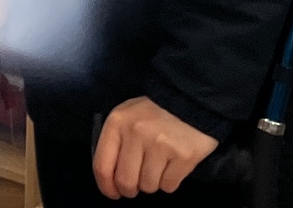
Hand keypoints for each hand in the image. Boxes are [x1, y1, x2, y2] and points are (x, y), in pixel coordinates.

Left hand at [93, 97, 217, 198]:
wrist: (190, 99)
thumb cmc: (154, 111)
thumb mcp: (126, 116)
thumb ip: (115, 142)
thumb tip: (110, 178)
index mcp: (118, 122)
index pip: (102, 166)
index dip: (106, 187)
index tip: (113, 193)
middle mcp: (137, 133)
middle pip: (126, 182)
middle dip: (130, 190)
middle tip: (137, 184)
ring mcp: (161, 145)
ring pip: (148, 186)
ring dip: (152, 183)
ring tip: (158, 165)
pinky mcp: (183, 156)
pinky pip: (168, 186)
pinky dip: (169, 181)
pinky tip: (172, 165)